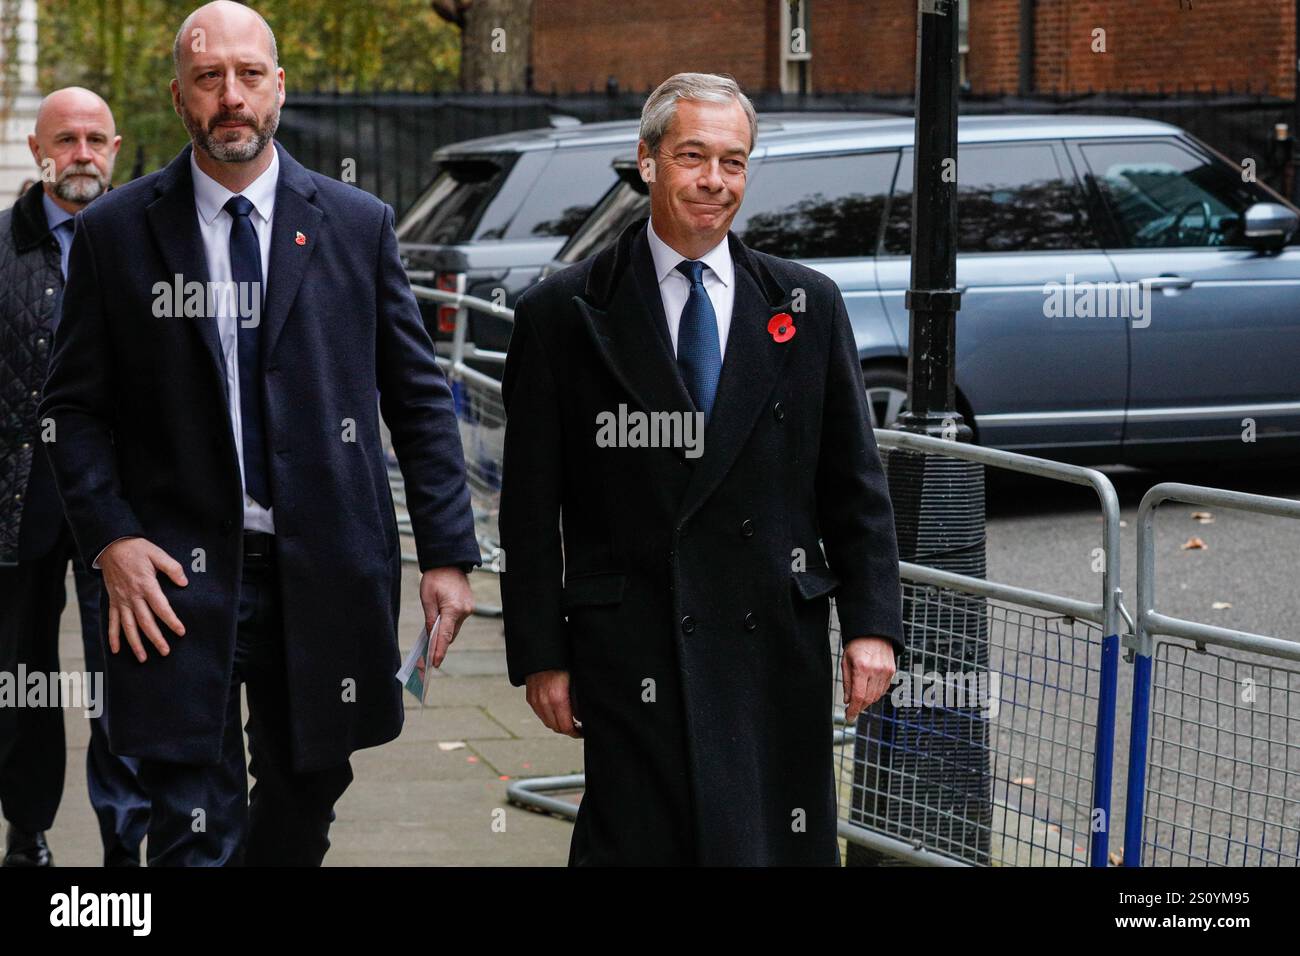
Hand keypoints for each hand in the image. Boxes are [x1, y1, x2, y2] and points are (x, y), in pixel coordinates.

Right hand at [99, 537, 187, 662]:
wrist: (111, 546)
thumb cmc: (137, 549)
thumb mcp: (157, 553)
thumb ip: (172, 568)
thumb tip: (184, 582)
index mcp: (146, 585)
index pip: (161, 608)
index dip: (171, 621)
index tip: (181, 632)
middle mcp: (132, 596)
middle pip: (145, 622)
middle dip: (155, 639)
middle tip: (165, 652)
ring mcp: (121, 601)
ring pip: (128, 626)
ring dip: (135, 644)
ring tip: (143, 658)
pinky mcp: (112, 601)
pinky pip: (112, 622)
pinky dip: (113, 637)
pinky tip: (117, 650)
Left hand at [420, 566, 473, 667]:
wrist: (450, 563)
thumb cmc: (436, 578)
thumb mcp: (427, 598)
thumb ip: (429, 619)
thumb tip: (430, 637)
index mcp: (453, 609)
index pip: (444, 636)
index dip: (438, 651)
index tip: (434, 663)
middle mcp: (464, 611)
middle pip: (450, 635)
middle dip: (439, 644)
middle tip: (427, 656)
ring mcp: (469, 609)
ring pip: (454, 629)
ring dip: (443, 633)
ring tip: (431, 639)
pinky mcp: (470, 607)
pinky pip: (457, 621)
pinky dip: (448, 625)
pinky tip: (440, 624)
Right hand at [525, 669, 581, 737]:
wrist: (543, 652)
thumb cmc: (563, 664)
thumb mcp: (575, 682)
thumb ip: (577, 702)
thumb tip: (580, 718)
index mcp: (558, 698)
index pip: (566, 726)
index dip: (575, 733)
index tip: (582, 732)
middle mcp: (544, 702)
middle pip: (556, 727)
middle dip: (568, 730)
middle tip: (578, 728)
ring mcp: (535, 700)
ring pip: (547, 722)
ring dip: (558, 724)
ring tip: (569, 721)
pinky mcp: (530, 698)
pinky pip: (540, 714)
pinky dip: (549, 717)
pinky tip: (557, 712)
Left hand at [842, 636, 896, 721]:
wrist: (874, 631)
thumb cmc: (856, 644)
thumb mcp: (846, 661)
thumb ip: (847, 682)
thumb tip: (848, 701)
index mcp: (862, 668)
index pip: (858, 696)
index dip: (853, 710)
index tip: (849, 717)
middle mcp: (876, 670)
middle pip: (868, 698)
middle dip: (859, 707)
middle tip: (852, 710)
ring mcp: (886, 671)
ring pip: (877, 696)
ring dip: (867, 701)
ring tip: (859, 700)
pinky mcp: (892, 671)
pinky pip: (884, 689)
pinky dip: (876, 694)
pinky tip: (869, 692)